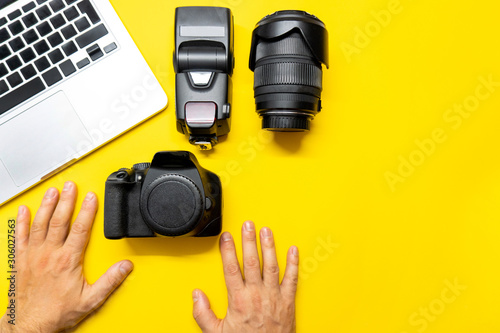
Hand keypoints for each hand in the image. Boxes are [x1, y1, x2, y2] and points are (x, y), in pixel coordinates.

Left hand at [0, 182, 132, 332]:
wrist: (30, 325)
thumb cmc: (57, 312)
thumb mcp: (90, 300)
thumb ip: (110, 281)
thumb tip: (125, 266)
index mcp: (68, 260)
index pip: (80, 228)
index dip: (87, 210)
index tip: (91, 196)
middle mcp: (49, 254)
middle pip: (59, 220)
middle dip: (67, 200)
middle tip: (72, 185)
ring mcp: (33, 255)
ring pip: (39, 223)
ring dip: (47, 205)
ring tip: (53, 191)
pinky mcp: (21, 260)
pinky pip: (19, 236)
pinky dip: (21, 222)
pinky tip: (24, 210)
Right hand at [192, 221, 298, 332]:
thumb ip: (203, 314)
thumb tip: (196, 295)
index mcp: (238, 300)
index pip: (231, 268)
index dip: (228, 250)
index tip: (226, 237)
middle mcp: (257, 295)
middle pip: (252, 261)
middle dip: (249, 240)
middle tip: (248, 224)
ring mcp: (274, 297)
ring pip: (272, 265)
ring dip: (269, 246)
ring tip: (266, 231)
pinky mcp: (288, 302)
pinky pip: (292, 279)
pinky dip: (294, 264)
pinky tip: (293, 250)